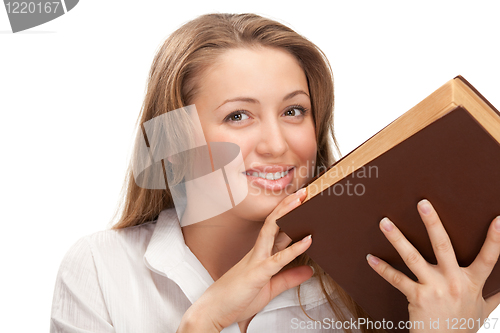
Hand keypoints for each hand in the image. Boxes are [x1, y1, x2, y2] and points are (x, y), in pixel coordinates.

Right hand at [177, 188, 312, 331]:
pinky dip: (294, 249)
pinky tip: (307, 240)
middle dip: (287, 206)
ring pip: (272, 231)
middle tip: (303, 192)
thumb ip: (289, 278)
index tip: (301, 204)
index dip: (288, 216)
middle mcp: (257, 253)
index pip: (276, 231)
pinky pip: (278, 259)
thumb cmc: (236, 299)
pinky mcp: (257, 273)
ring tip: (301, 200)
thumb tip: (310, 270)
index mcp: (259, 255)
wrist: (213, 311)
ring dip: (287, 214)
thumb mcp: (270, 288)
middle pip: (273, 223)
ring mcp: (256, 261)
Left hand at [366, 199, 499, 332]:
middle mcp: (453, 282)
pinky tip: (370, 258)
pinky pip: (396, 279)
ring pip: (413, 257)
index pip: (488, 259)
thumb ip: (494, 295)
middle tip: (422, 204)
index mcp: (472, 282)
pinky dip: (382, 268)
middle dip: (432, 223)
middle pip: (443, 247)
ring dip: (397, 239)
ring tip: (385, 222)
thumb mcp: (482, 310)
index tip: (497, 220)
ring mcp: (433, 288)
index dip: (495, 240)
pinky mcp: (416, 296)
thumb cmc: (462, 326)